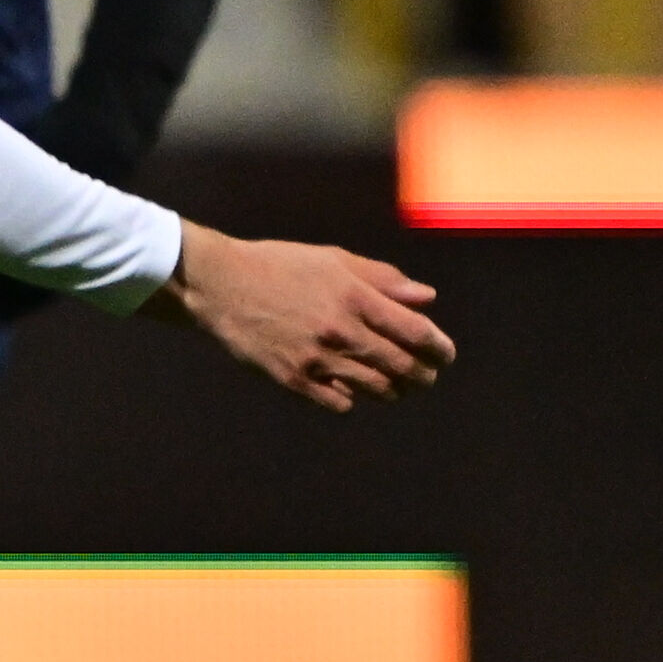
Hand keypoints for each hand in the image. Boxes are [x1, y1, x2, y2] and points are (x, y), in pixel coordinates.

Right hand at [153, 224, 450, 409]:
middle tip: (427, 377)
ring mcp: (315, 358)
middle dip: (423, 375)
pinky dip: (354, 398)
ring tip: (396, 387)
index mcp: (354, 296)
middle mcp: (339, 330)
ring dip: (394, 391)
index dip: (439, 347)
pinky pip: (339, 401)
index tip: (444, 354)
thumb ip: (383, 279)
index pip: (416, 332)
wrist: (218, 284)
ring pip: (375, 389)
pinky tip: (352, 388)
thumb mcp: (333, 259)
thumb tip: (427, 299)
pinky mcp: (291, 378)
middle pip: (401, 366)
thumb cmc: (279, 265)